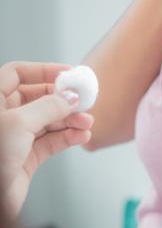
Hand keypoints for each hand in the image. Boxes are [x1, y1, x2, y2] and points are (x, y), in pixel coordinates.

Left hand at [0, 62, 93, 216]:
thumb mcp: (18, 123)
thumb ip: (48, 107)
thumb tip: (70, 97)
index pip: (17, 74)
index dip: (43, 70)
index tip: (68, 74)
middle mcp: (4, 117)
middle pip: (39, 98)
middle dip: (63, 100)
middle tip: (83, 101)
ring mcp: (16, 137)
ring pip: (49, 121)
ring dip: (70, 120)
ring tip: (87, 122)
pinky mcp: (27, 157)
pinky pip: (53, 142)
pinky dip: (69, 138)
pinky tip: (81, 136)